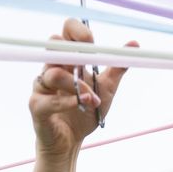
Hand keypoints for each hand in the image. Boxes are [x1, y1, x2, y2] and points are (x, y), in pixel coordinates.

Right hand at [29, 18, 135, 158]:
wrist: (72, 140)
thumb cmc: (85, 111)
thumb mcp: (106, 87)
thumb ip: (117, 66)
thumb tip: (135, 43)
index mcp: (68, 61)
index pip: (65, 33)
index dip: (76, 30)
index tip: (91, 42)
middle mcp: (51, 68)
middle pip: (53, 44)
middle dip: (73, 51)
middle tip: (88, 63)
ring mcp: (42, 87)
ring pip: (53, 74)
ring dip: (78, 86)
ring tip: (93, 99)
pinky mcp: (37, 106)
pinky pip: (49, 100)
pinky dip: (68, 101)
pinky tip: (81, 103)